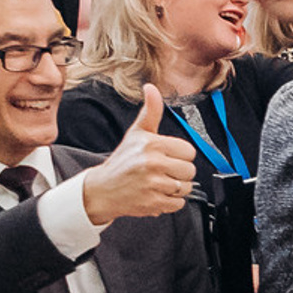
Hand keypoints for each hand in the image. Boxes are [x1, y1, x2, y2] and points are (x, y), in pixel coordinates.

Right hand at [81, 87, 198, 223]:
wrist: (102, 189)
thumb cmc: (122, 161)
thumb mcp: (136, 133)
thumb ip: (150, 111)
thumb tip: (151, 88)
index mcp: (151, 144)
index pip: (189, 152)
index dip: (179, 156)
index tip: (166, 157)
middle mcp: (152, 163)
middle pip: (190, 171)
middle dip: (178, 173)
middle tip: (161, 172)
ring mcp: (152, 184)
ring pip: (186, 188)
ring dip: (175, 188)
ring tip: (157, 183)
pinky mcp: (153, 202)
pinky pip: (178, 204)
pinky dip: (169, 202)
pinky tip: (155, 194)